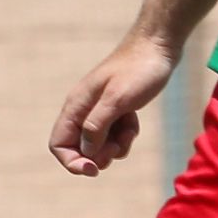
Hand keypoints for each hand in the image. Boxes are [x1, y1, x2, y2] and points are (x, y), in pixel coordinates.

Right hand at [51, 31, 175, 175]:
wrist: (158, 48)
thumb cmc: (138, 70)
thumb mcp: (117, 100)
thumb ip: (96, 126)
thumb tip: (86, 151)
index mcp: (76, 106)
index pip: (59, 145)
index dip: (72, 162)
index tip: (94, 169)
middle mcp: (83, 110)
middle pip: (80, 149)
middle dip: (100, 155)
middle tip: (118, 146)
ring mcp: (99, 111)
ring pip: (99, 145)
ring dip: (116, 145)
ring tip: (129, 128)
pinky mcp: (114, 111)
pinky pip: (114, 136)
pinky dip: (125, 134)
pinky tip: (133, 119)